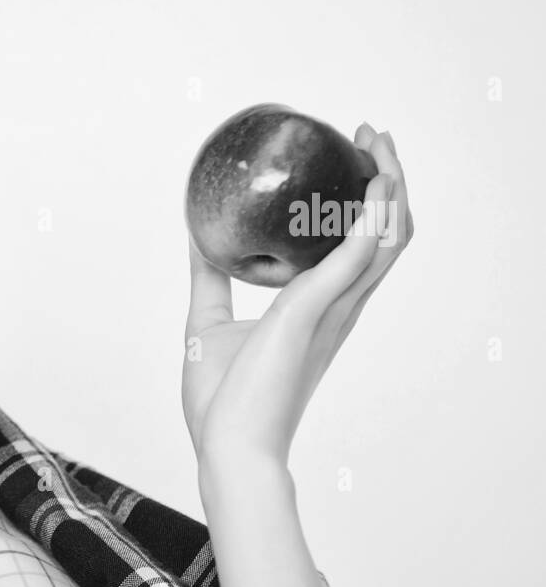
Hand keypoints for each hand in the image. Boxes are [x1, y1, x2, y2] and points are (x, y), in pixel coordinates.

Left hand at [181, 124, 414, 468]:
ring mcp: (332, 312)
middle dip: (388, 184)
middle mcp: (338, 310)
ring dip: (390, 188)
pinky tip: (373, 186)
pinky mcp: (312, 313)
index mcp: (320, 314)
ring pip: (386, 240)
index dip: (367, 209)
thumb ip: (210, 279)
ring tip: (379, 145)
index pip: (360, 252)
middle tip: (373, 139)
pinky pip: (355, 256)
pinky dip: (371, 218)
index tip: (354, 166)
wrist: (228, 447)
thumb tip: (196, 237)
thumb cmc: (224, 402)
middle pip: (386, 237)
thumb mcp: (208, 323)